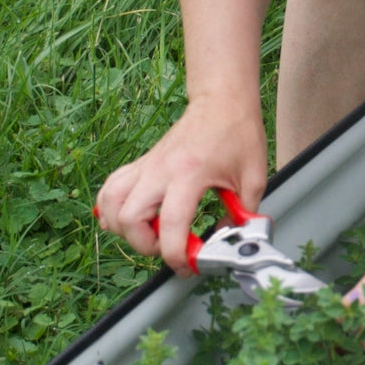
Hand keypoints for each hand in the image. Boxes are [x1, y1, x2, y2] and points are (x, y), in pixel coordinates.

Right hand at [94, 94, 267, 276]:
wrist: (221, 99)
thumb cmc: (237, 131)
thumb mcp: (254, 177)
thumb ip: (245, 213)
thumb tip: (233, 238)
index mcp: (189, 174)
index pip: (170, 224)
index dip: (176, 255)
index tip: (189, 265)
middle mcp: (160, 170)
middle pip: (128, 219)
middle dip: (146, 245)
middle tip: (170, 244)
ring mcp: (147, 165)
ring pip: (110, 203)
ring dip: (124, 228)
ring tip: (150, 231)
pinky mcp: (142, 163)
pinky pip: (112, 188)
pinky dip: (111, 207)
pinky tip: (125, 218)